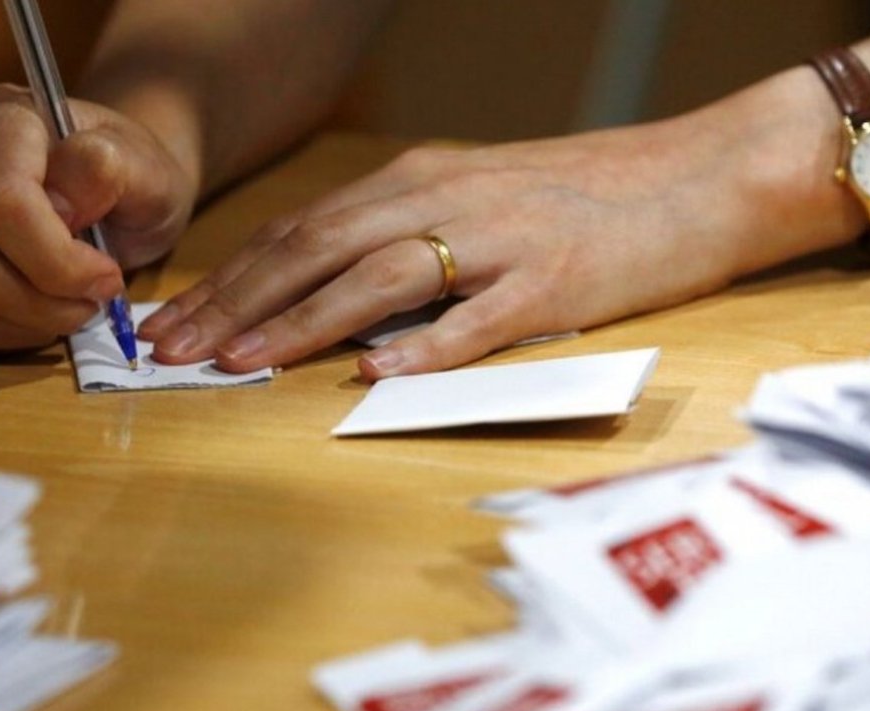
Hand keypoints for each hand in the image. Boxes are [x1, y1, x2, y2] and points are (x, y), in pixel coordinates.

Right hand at [0, 83, 195, 354]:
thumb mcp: (149, 170)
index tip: (108, 279)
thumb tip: (60, 205)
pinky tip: (38, 318)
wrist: (118, 181)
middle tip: (95, 301)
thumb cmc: (135, 176)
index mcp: (4, 117)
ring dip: (22, 324)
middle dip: (43, 303)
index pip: (1, 203)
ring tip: (71, 309)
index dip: (57, 261)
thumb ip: (108, 173)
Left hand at [139, 69, 852, 379]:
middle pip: (319, 248)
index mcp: (423, 179)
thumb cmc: (584, 194)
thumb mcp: (482, 196)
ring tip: (243, 364)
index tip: (179, 321)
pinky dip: (425, 346)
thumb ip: (410, 234)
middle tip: (176, 351)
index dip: (233, 277)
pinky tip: (378, 375)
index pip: (304, 228)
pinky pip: (480, 319)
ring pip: (380, 276)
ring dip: (303, 322)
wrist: (693, 176)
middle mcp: (448, 198)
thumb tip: (336, 291)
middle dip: (238, 302)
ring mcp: (501, 240)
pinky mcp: (554, 283)